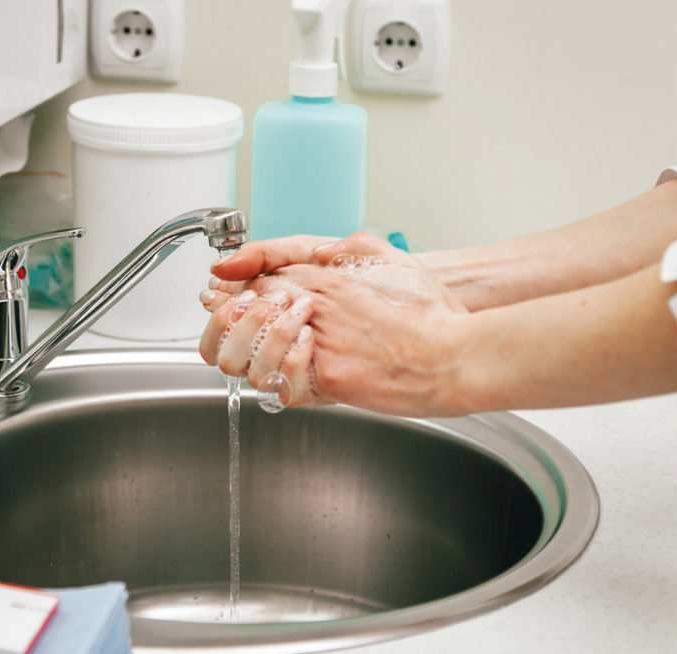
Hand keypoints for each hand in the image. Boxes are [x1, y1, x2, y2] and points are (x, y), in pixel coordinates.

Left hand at [198, 232, 470, 415]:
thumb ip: (353, 249)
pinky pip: (281, 382)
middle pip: (247, 310)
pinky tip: (283, 377)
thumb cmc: (432, 315)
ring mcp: (319, 344)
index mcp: (327, 278)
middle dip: (228, 319)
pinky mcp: (327, 378)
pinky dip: (276, 380)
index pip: (260, 276)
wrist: (456, 356)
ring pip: (255, 348)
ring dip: (248, 353)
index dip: (234, 287)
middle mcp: (316, 307)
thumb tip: (323, 254)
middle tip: (226, 327)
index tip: (220, 294)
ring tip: (254, 357)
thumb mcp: (392, 261)